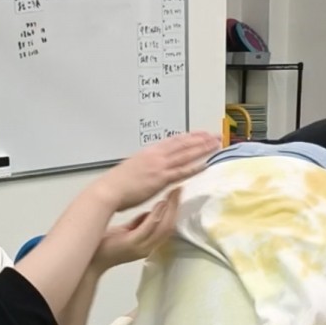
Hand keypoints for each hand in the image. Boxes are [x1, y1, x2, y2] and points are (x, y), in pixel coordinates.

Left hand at [92, 189, 179, 272]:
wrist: (90, 261)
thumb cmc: (105, 247)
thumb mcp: (126, 233)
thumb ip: (139, 224)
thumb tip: (149, 213)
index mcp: (146, 244)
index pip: (167, 226)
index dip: (174, 211)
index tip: (176, 195)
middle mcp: (147, 247)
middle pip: (169, 227)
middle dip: (175, 208)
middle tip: (178, 191)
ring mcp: (140, 246)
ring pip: (163, 227)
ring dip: (169, 210)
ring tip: (172, 195)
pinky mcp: (132, 244)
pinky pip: (149, 228)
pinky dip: (156, 215)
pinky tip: (158, 205)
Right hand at [97, 132, 218, 212]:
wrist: (109, 190)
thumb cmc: (116, 183)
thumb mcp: (132, 168)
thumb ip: (144, 166)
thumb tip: (150, 168)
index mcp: (149, 151)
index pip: (174, 140)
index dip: (189, 136)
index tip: (201, 134)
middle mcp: (156, 155)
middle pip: (183, 144)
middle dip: (201, 139)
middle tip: (215, 135)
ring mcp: (159, 166)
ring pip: (186, 154)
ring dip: (203, 149)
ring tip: (216, 145)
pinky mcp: (160, 179)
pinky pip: (182, 171)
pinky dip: (196, 166)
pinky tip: (206, 163)